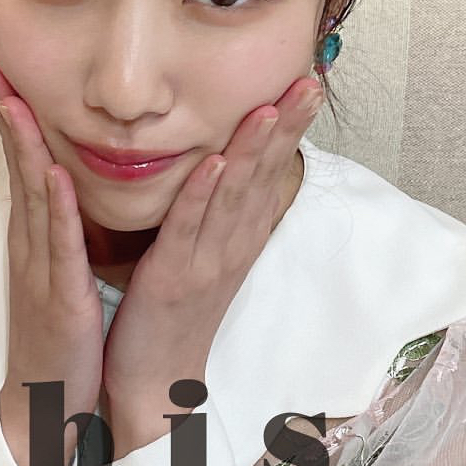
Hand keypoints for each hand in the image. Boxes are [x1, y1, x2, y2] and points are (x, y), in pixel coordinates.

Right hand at [0, 63, 104, 465]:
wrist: (49, 407)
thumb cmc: (59, 338)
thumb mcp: (57, 274)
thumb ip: (60, 232)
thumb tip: (62, 188)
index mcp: (36, 239)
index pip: (24, 166)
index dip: (14, 119)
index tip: (4, 74)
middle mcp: (31, 246)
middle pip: (18, 169)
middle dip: (6, 116)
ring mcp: (41, 270)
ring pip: (32, 196)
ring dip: (23, 145)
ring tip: (12, 99)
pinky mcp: (60, 297)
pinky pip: (60, 244)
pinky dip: (57, 206)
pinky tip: (53, 172)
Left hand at [99, 75, 322, 458]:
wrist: (155, 383)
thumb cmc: (178, 312)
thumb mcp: (209, 257)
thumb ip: (222, 213)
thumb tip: (234, 169)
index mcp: (238, 237)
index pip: (271, 172)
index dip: (290, 129)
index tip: (307, 85)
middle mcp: (231, 245)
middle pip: (264, 176)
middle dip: (286, 126)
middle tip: (309, 82)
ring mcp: (205, 261)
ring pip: (234, 196)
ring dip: (253, 150)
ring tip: (270, 107)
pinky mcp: (171, 277)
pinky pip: (189, 229)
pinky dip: (203, 195)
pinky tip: (216, 162)